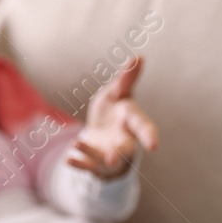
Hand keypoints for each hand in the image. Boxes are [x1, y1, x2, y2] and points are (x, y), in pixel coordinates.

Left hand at [70, 55, 158, 179]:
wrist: (103, 133)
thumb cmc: (114, 111)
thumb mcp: (118, 93)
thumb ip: (127, 79)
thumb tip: (139, 56)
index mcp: (132, 122)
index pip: (143, 128)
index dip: (149, 136)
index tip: (154, 146)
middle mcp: (124, 141)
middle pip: (125, 150)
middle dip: (119, 154)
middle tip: (113, 159)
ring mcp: (109, 154)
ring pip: (103, 159)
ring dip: (90, 153)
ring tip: (76, 143)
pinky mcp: (94, 162)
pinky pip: (87, 166)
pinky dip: (78, 164)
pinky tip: (68, 159)